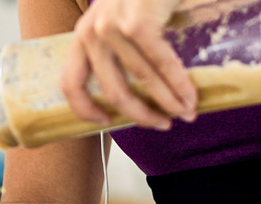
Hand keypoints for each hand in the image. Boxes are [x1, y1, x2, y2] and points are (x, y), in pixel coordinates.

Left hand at [61, 0, 196, 129]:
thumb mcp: (120, 22)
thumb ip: (120, 51)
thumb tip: (140, 93)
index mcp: (82, 36)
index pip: (70, 83)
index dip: (84, 109)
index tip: (105, 122)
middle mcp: (91, 33)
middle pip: (113, 90)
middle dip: (142, 115)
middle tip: (164, 124)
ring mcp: (112, 26)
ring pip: (141, 80)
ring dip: (168, 102)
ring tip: (186, 113)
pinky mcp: (137, 22)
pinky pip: (160, 63)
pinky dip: (178, 84)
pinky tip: (190, 96)